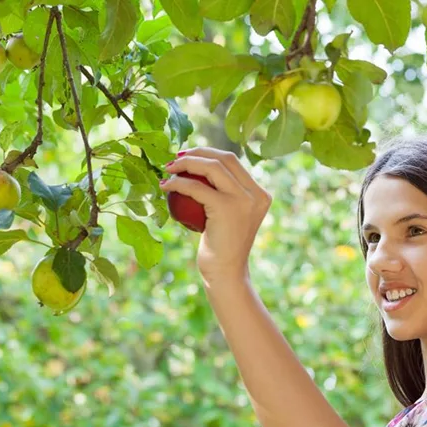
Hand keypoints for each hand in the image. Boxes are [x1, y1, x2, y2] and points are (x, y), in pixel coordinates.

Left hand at [159, 147, 271, 281]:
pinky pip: (196, 187)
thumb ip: (227, 196)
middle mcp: (257, 194)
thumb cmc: (221, 247)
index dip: (208, 153)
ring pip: (212, 167)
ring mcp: (244, 200)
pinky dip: (178, 183)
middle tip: (175, 160)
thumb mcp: (231, 217)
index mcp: (261, 194)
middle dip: (197, 153)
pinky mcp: (227, 208)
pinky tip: (166, 186)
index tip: (188, 157)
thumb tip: (201, 172)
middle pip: (225, 158)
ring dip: (185, 163)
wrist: (226, 273)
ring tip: (168, 169)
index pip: (233, 162)